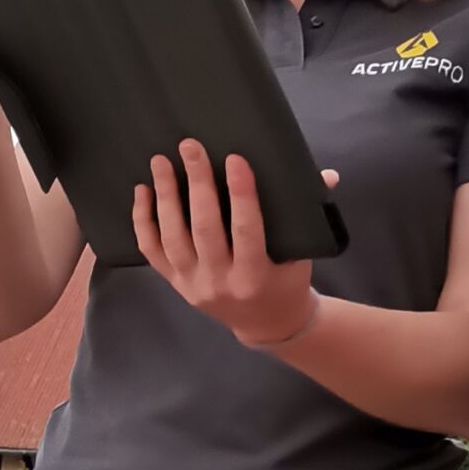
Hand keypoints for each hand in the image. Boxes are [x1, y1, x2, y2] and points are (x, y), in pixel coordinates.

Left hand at [133, 142, 336, 348]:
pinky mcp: (174, 283)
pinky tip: (142, 191)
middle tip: (190, 146)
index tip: (235, 158)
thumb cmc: (287, 278)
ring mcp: (193, 284)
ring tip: (161, 162)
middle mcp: (220, 282)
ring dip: (166, 197)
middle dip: (197, 184)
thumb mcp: (303, 252)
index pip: (246, 230)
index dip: (241, 193)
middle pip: (204, 229)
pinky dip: (144, 220)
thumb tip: (326, 175)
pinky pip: (152, 251)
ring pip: (173, 237)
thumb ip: (309, 213)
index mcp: (256, 276)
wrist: (265, 323)